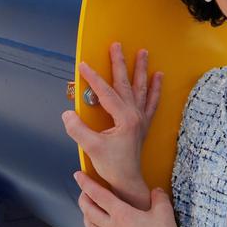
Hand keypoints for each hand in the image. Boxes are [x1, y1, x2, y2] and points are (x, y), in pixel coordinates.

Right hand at [62, 42, 162, 197]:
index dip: (93, 78)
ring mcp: (141, 118)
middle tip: (116, 45)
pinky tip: (158, 76)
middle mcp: (135, 114)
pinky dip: (155, 88)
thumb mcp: (91, 147)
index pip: (106, 93)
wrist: (128, 181)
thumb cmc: (111, 166)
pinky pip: (152, 101)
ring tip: (143, 53)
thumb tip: (67, 114)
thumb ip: (77, 129)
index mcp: (124, 118)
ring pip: (141, 88)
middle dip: (120, 63)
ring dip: (141, 69)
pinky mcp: (143, 123)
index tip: (82, 65)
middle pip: (125, 84)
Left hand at [75, 171, 181, 226]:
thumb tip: (156, 191)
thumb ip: (158, 197)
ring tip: (88, 213)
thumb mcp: (164, 211)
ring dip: (86, 218)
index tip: (78, 176)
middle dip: (83, 199)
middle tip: (83, 193)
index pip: (98, 195)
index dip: (86, 183)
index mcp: (121, 214)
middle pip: (89, 211)